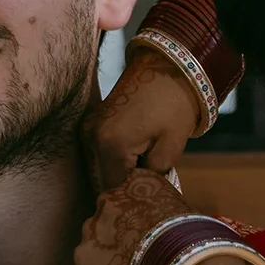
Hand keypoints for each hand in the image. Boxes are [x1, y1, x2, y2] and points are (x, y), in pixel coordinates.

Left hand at [74, 168, 193, 264]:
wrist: (175, 262)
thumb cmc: (187, 236)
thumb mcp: (180, 209)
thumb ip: (163, 208)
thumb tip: (164, 220)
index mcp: (136, 181)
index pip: (130, 190)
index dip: (136, 209)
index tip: (144, 223)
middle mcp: (110, 197)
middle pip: (109, 212)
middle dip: (118, 227)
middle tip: (135, 246)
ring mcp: (94, 224)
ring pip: (96, 235)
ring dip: (107, 246)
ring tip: (125, 264)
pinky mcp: (84, 252)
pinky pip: (87, 259)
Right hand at [82, 49, 203, 190]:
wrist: (168, 65)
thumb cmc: (175, 103)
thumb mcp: (170, 146)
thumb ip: (152, 176)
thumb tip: (141, 190)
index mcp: (110, 145)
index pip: (114, 189)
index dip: (132, 198)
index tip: (150, 199)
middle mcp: (91, 138)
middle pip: (101, 182)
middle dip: (123, 190)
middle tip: (146, 192)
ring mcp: (88, 128)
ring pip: (97, 169)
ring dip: (116, 177)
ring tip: (142, 177)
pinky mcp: (92, 122)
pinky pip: (97, 154)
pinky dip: (112, 163)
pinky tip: (133, 164)